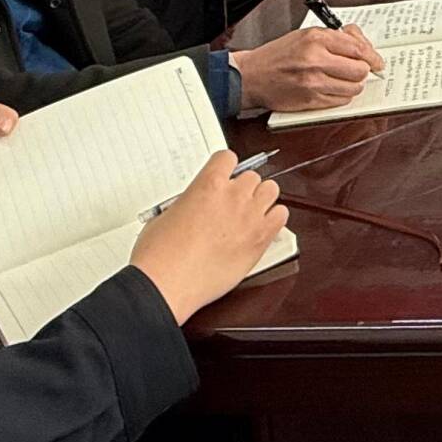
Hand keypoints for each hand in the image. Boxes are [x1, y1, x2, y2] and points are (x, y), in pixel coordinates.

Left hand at [0, 103, 18, 277]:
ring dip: (31, 171)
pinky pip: (17, 201)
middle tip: (31, 154)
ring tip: (37, 180)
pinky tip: (31, 205)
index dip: (0, 116)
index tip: (6, 130)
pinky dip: (28, 199)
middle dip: (28, 140)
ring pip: (19, 171)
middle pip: (11, 142)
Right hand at [129, 152, 288, 322]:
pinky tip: (263, 227)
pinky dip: (275, 219)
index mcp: (208, 185)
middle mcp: (233, 196)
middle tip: (233, 203)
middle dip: (243, 188)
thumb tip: (190, 209)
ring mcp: (250, 216)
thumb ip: (187, 204)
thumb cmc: (160, 255)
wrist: (167, 283)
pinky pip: (281, 216)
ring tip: (250, 214)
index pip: (228, 158)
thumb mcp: (164, 216)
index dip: (225, 167)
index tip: (225, 176)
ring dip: (261, 199)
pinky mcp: (261, 239)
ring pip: (271, 190)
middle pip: (252, 176)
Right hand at [232, 22, 376, 112]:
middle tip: (358, 70)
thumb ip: (335, 38)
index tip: (377, 61)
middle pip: (360, 70)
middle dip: (363, 71)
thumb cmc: (278, 55)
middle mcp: (315, 60)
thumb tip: (363, 46)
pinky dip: (341, 96)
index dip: (372, 56)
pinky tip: (332, 89)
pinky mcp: (311, 100)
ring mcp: (313, 82)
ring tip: (343, 80)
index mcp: (316, 39)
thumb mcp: (306, 35)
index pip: (358, 48)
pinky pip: (340, 101)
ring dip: (353, 85)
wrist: (252, 75)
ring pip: (353, 88)